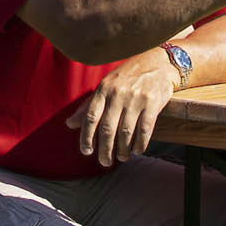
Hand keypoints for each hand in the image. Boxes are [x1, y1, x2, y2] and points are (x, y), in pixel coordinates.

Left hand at [65, 48, 176, 166]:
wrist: (156, 63)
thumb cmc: (126, 78)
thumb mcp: (105, 86)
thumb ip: (88, 106)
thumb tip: (69, 124)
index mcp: (103, 89)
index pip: (90, 116)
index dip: (86, 136)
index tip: (86, 151)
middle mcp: (117, 94)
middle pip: (108, 128)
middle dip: (105, 149)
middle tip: (105, 162)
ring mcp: (135, 99)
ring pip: (126, 131)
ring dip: (123, 149)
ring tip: (122, 158)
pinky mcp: (152, 103)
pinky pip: (145, 129)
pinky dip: (140, 143)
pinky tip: (137, 150)